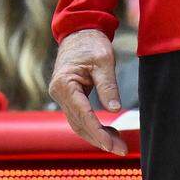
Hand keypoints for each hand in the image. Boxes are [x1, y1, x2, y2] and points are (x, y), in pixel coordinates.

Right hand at [48, 29, 127, 155]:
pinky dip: (94, 126)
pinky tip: (109, 132)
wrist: (80, 30)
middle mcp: (59, 93)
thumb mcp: (104, 61)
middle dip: (100, 139)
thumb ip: (108, 85)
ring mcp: (63, 96)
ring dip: (97, 135)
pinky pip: (80, 117)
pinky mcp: (69, 97)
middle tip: (120, 150)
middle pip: (79, 124)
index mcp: (64, 84)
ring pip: (79, 124)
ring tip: (118, 144)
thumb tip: (115, 110)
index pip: (82, 115)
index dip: (97, 132)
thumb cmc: (91, 42)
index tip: (111, 145)